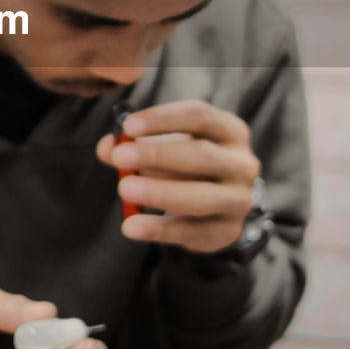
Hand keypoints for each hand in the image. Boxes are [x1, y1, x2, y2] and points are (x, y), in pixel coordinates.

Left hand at [96, 100, 258, 253]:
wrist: (221, 206)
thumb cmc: (189, 166)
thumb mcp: (168, 146)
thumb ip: (135, 144)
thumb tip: (108, 147)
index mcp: (230, 131)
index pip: (200, 116)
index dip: (163, 119)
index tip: (128, 127)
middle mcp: (241, 164)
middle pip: (202, 155)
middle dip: (157, 155)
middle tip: (120, 157)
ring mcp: (238, 200)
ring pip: (200, 197)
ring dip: (159, 192)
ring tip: (124, 189)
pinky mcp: (226, 231)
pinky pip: (190, 231)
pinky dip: (157, 229)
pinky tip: (131, 224)